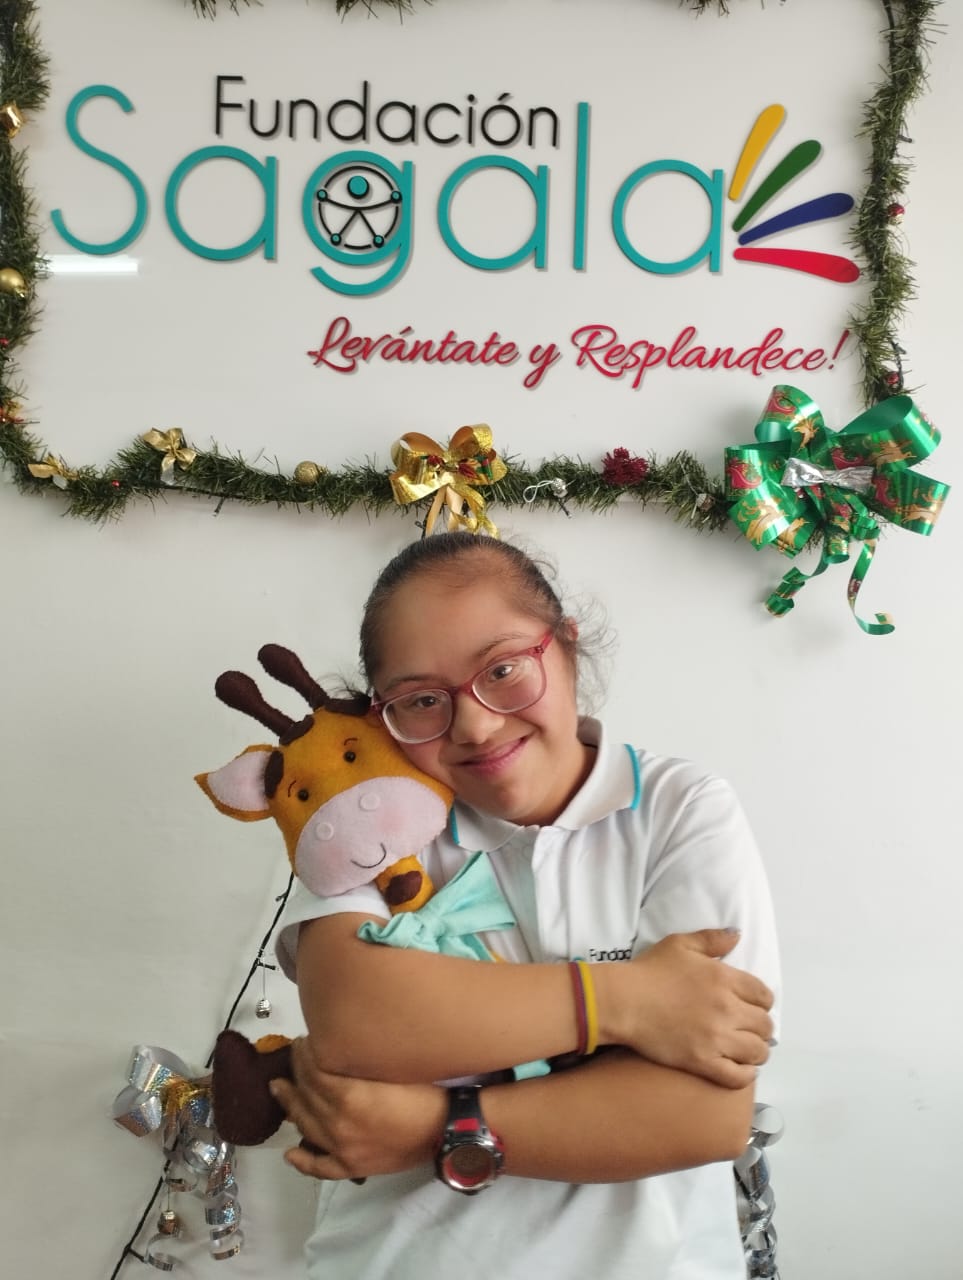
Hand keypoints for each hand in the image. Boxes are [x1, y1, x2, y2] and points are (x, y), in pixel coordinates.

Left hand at [269, 1036, 447, 1180]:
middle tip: (294, 1054)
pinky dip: (302, 1161)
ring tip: (279, 1087)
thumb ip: (359, 1059)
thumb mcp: (390, 1067)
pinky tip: (290, 1152)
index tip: (304, 1039)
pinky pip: (319, 1167)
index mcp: (348, 1095)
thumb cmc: (422, 1091)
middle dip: (296, 1070)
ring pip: (305, 1125)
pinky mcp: (350, 1167)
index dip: (304, 1052)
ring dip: (290, 1104)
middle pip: (306, 1093)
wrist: (445, 1130)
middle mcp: (337, 1123)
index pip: (313, 1070)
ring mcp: (341, 1148)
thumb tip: (337, 1045)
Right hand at [596, 929, 773, 1088]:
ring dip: (757, 1051)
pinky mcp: (703, 1062)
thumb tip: (737, 936)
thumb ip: (712, 939)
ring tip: (746, 1049)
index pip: (765, 996)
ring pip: (758, 1052)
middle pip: (765, 1026)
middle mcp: (727, 1009)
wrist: (623, 1001)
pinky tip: (742, 1068)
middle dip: (760, 1027)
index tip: (752, 1006)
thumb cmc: (650, 971)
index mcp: (725, 979)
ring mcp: (716, 1038)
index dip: (762, 1002)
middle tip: (748, 1028)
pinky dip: (746, 1074)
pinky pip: (738, 1077)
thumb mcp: (680, 944)